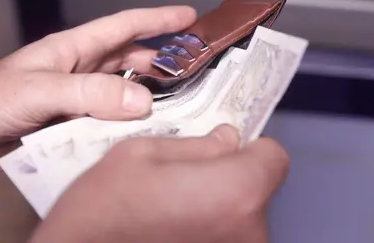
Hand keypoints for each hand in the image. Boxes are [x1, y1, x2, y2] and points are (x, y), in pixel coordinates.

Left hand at [0, 6, 196, 174]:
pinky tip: (140, 137)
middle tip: (192, 70)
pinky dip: (126, 128)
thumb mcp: (39, 90)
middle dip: (162, 61)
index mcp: (73, 50)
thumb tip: (139, 100)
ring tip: (175, 107)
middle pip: (130, 60)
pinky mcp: (71, 126)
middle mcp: (79, 73)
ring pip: (122, 94)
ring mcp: (77, 100)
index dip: (158, 20)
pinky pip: (108, 123)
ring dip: (147, 98)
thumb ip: (89, 93)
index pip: (123, 27)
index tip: (188, 17)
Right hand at [28, 125, 288, 242]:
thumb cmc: (100, 214)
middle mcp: (250, 232)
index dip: (249, 149)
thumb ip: (195, 144)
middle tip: (185, 181)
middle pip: (256, 189)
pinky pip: (228, 238)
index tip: (225, 149)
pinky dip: (209, 231)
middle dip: (229, 178)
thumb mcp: (139, 155)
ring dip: (218, 208)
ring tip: (174, 211)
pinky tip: (174, 232)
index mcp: (235, 191)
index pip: (273, 158)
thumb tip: (228, 139)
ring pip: (241, 216)